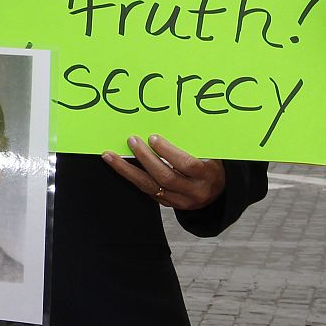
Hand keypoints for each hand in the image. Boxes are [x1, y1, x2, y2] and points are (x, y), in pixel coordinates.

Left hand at [100, 134, 226, 210]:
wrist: (216, 192)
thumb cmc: (211, 165)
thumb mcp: (210, 154)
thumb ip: (193, 144)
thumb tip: (168, 123)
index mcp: (208, 176)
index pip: (187, 164)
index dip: (169, 152)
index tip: (153, 137)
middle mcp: (194, 191)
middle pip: (165, 177)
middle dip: (145, 158)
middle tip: (131, 140)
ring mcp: (180, 200)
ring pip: (149, 186)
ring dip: (127, 170)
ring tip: (110, 155)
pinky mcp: (166, 203)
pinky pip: (145, 190)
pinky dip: (131, 176)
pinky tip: (118, 165)